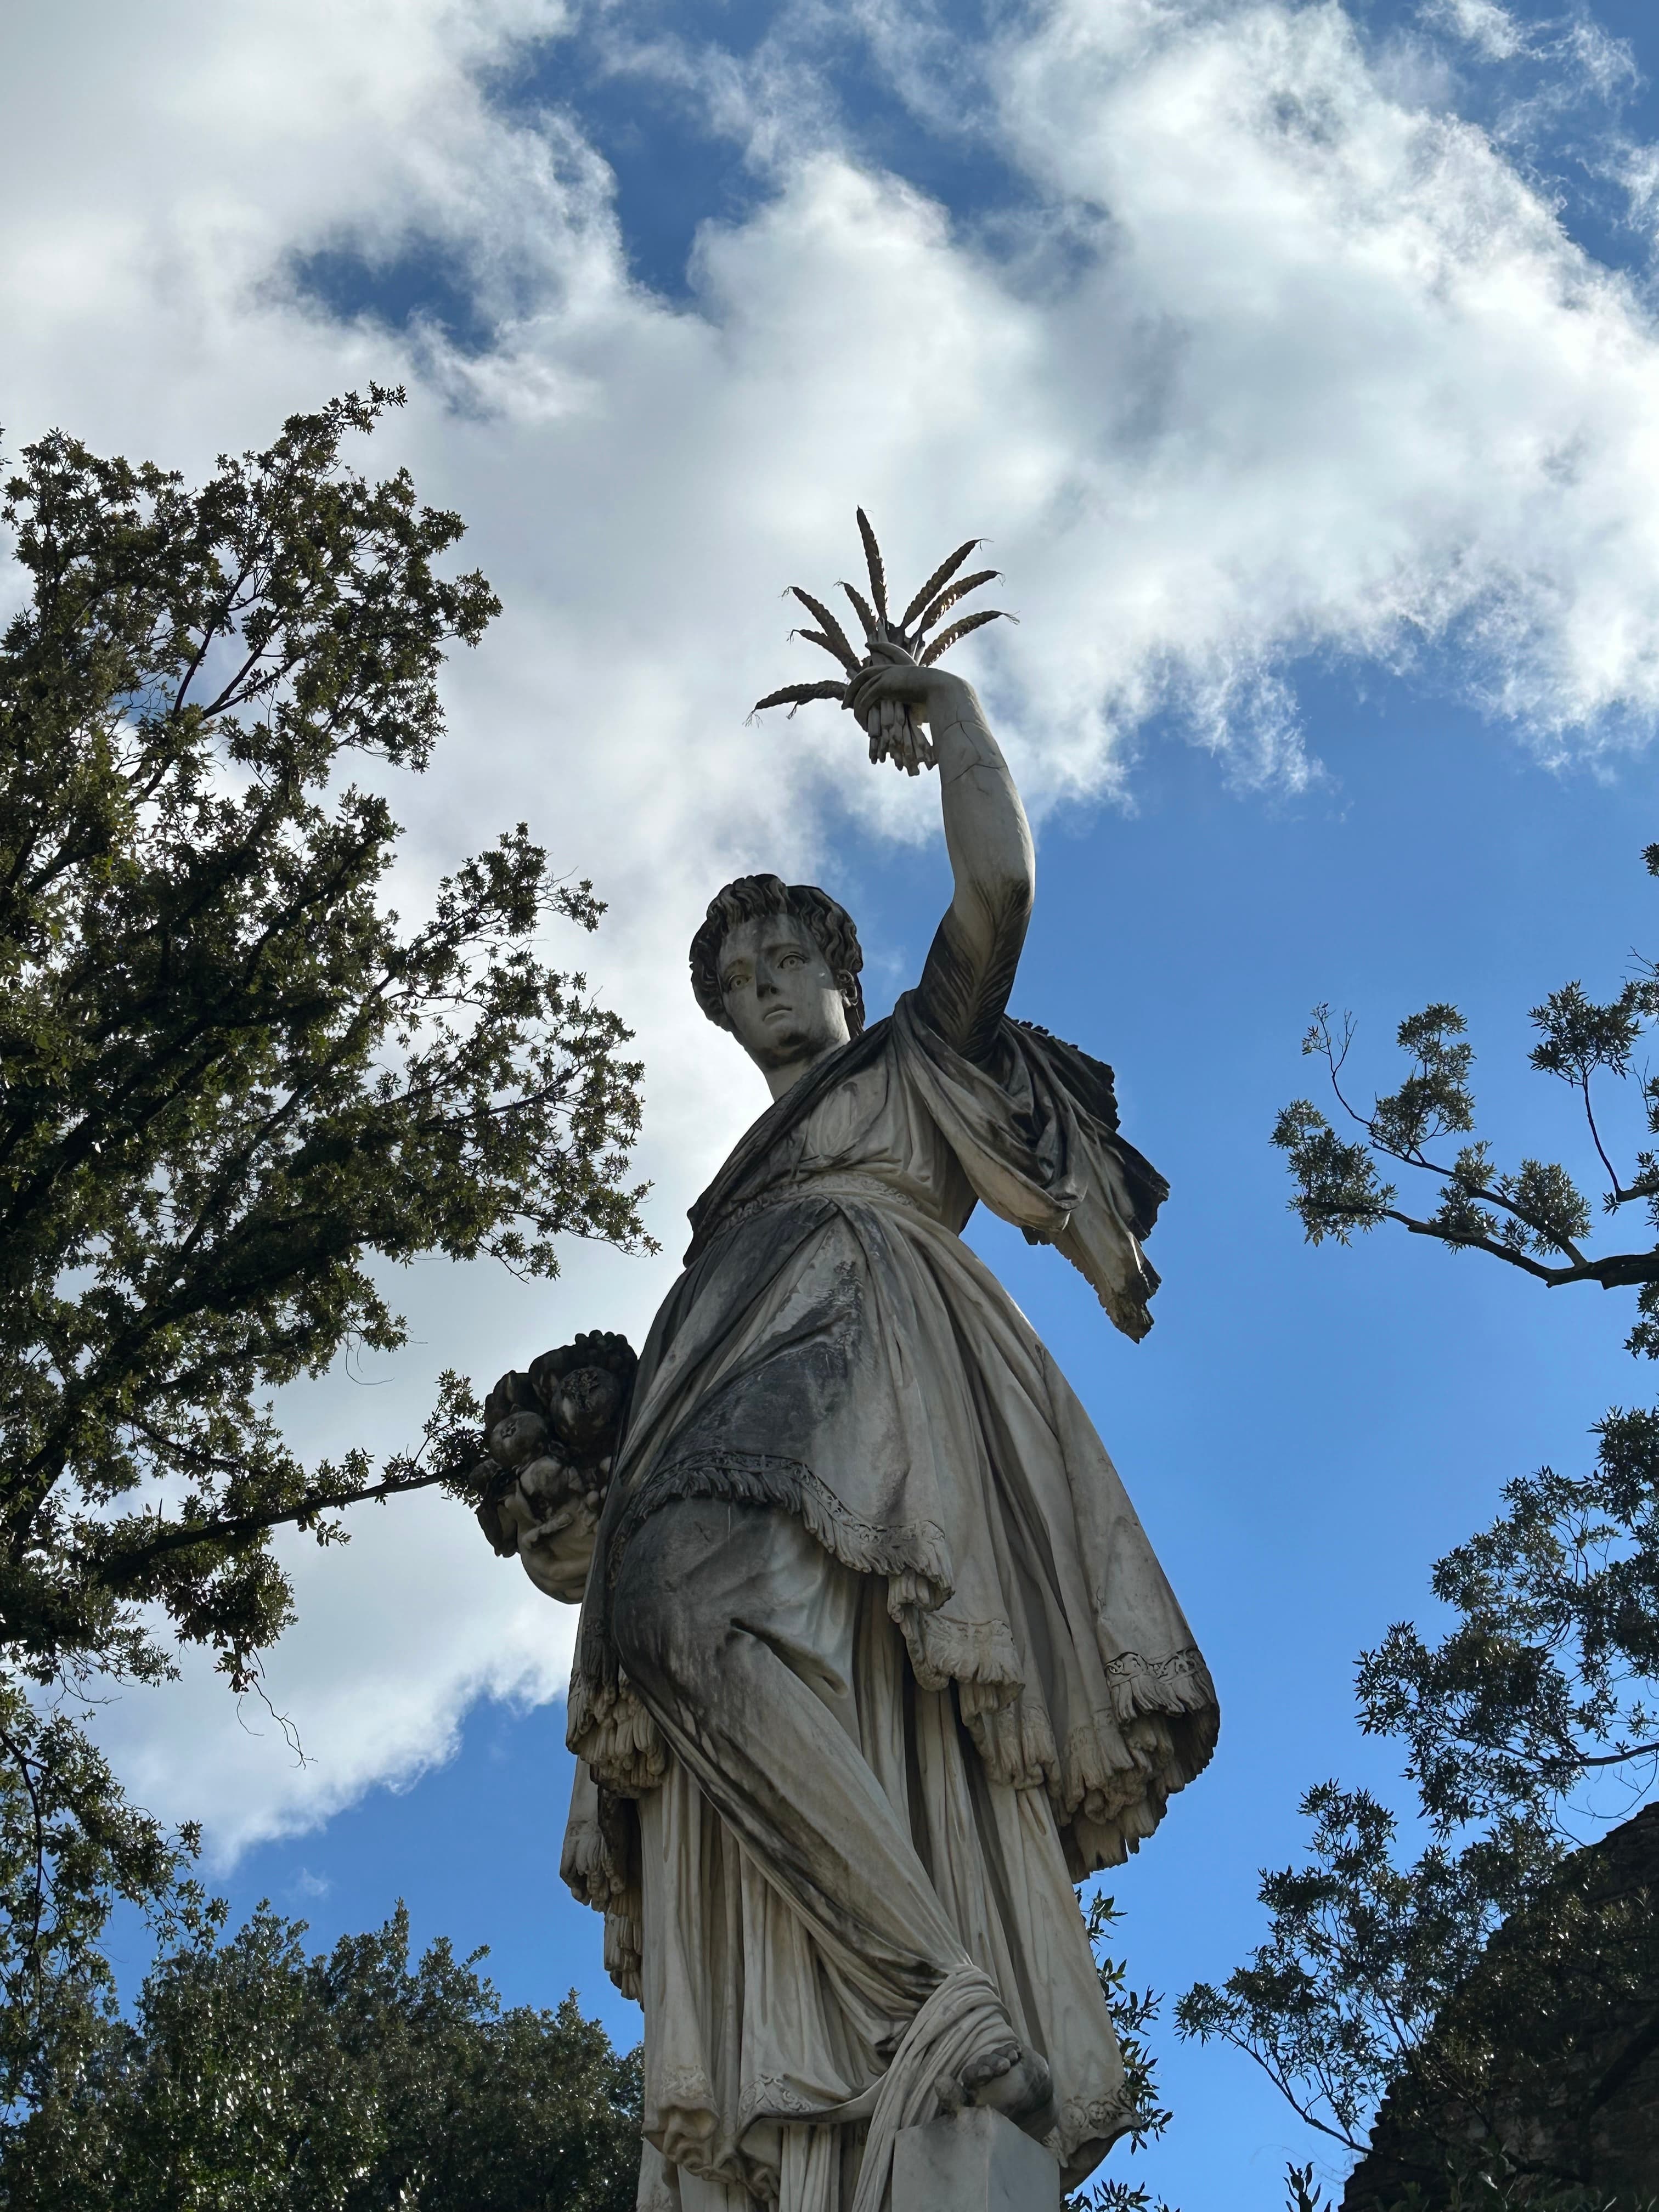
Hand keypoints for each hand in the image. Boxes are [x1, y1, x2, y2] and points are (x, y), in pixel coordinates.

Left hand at [843, 640, 962, 777]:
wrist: (941, 690)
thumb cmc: (937, 696)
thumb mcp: (923, 696)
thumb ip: (915, 699)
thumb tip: (920, 712)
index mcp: (903, 668)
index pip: (887, 652)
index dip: (878, 646)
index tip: (868, 644)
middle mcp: (892, 669)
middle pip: (864, 675)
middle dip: (852, 688)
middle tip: (844, 703)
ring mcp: (888, 675)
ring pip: (862, 687)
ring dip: (854, 703)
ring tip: (851, 715)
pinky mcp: (885, 684)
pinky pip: (867, 697)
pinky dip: (862, 709)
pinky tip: (861, 720)